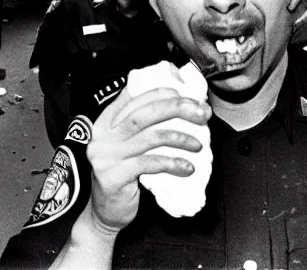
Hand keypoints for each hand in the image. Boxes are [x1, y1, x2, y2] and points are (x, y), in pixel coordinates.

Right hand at [86, 86, 211, 232]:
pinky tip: (187, 167)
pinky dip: (173, 163)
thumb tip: (185, 106)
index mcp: (107, 121)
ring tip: (198, 144)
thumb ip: (147, 126)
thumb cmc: (125, 176)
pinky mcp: (113, 176)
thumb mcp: (131, 145)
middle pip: (145, 113)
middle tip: (202, 113)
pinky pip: (150, 163)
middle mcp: (103, 135)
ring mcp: (106, 156)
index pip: (135, 97)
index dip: (162, 93)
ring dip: (180, 138)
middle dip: (177, 109)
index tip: (187, 96)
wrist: (105, 214)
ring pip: (151, 137)